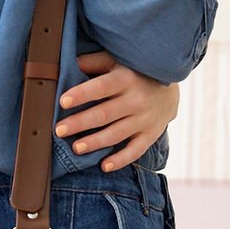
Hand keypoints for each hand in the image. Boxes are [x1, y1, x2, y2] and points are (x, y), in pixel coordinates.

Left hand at [54, 50, 179, 171]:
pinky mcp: (150, 135)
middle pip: (105, 114)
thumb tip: (70, 64)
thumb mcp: (117, 61)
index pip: (101, 87)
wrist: (170, 91)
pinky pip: (135, 150)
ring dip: (95, 142)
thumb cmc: (134, 74)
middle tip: (59, 130)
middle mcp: (136, 100)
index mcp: (125, 79)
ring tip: (76, 148)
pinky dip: (121, 160)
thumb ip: (94, 63)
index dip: (82, 94)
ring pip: (116, 134)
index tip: (63, 101)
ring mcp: (144, 119)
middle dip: (81, 123)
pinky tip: (104, 166)